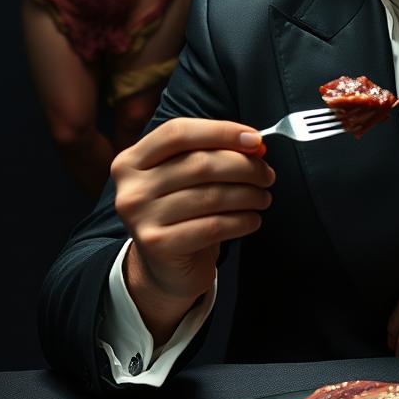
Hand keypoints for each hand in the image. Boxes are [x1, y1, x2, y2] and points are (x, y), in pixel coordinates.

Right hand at [112, 119, 274, 323]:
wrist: (166, 267)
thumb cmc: (182, 212)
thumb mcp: (186, 178)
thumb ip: (212, 153)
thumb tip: (253, 143)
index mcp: (132, 159)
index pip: (178, 132)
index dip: (221, 131)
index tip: (255, 139)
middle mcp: (130, 187)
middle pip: (200, 163)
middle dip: (244, 167)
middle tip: (267, 175)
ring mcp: (140, 217)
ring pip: (211, 195)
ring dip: (249, 195)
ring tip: (263, 198)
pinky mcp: (158, 245)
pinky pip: (213, 225)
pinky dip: (242, 220)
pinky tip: (252, 220)